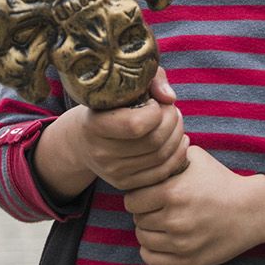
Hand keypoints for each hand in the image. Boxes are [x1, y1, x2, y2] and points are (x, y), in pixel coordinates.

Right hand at [69, 68, 187, 190]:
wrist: (84, 140)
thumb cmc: (109, 105)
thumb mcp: (123, 85)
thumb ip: (151, 80)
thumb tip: (170, 98)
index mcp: (94, 125)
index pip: (136, 125)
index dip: (155, 111)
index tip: (153, 102)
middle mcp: (100, 153)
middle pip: (153, 141)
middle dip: (172, 121)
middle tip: (172, 110)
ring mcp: (112, 172)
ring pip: (161, 157)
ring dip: (177, 136)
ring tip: (175, 122)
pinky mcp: (124, 184)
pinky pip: (161, 173)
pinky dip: (178, 155)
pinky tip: (179, 140)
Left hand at [123, 146, 264, 264]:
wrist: (252, 211)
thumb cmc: (221, 182)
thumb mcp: (196, 158)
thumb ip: (168, 156)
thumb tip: (147, 154)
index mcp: (173, 193)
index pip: (132, 200)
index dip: (138, 196)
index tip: (147, 194)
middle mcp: (174, 220)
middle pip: (137, 219)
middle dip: (144, 212)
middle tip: (156, 208)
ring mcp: (181, 243)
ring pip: (143, 239)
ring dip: (148, 230)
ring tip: (160, 223)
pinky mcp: (188, 261)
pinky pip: (153, 260)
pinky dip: (151, 251)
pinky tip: (161, 240)